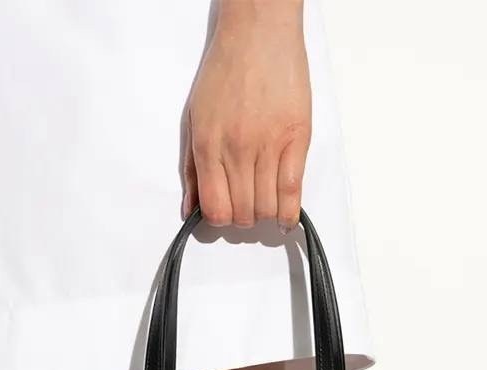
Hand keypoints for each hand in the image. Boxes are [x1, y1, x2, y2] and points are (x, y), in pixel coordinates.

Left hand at [182, 0, 310, 231]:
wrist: (258, 32)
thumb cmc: (225, 71)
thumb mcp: (194, 119)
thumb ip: (191, 169)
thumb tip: (189, 210)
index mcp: (207, 146)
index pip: (215, 208)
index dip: (220, 221)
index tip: (225, 214)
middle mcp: (236, 150)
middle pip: (243, 214)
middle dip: (243, 220)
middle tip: (246, 207)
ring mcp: (268, 145)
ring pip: (266, 208)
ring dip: (265, 216)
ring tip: (265, 205)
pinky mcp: (296, 138)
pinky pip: (292, 191)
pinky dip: (288, 212)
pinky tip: (285, 217)